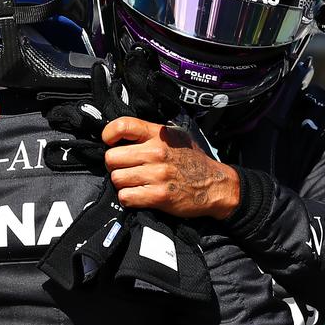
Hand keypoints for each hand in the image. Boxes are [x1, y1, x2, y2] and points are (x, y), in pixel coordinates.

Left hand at [101, 116, 239, 219]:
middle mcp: (156, 152)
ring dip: (122, 184)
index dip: (108, 134)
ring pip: (117, 179)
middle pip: (112, 158)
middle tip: (124, 168)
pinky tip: (138, 195)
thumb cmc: (193, 160)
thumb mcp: (176, 136)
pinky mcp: (158, 196)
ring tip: (134, 183)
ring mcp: (157, 175)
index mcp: (159, 134)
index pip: (123, 126)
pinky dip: (129, 198)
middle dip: (114, 165)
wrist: (216, 185)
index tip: (109, 142)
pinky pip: (126, 197)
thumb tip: (123, 134)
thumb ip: (151, 133)